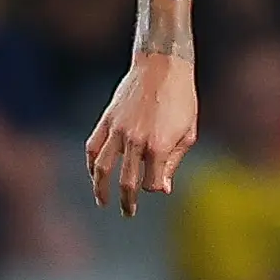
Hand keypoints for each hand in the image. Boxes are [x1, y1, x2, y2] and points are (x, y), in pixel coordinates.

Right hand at [85, 52, 197, 217]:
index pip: (151, 182)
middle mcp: (135, 141)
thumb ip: (173, 162)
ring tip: (102, 201)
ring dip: (100, 189)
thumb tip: (162, 189)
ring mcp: (118, 130)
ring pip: (101, 168)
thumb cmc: (182, 98)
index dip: (154, 187)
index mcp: (159, 146)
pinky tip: (93, 174)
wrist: (163, 65)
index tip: (157, 186)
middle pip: (127, 182)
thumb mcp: (188, 131)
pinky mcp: (107, 119)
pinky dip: (91, 163)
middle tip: (128, 213)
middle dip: (127, 202)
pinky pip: (92, 147)